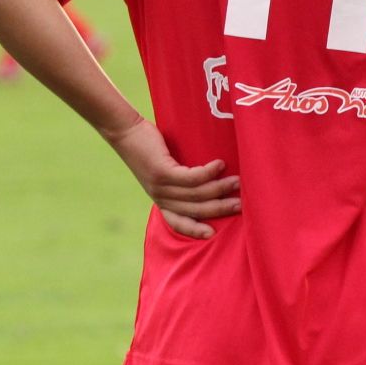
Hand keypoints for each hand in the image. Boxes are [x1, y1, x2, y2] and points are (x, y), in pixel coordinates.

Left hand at [102, 119, 238, 239]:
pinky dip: (209, 172)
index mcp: (161, 200)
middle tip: (242, 205)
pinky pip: (192, 177)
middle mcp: (160, 197)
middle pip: (196, 209)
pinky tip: (220, 165)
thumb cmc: (147, 147)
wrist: (123, 130)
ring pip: (197, 193)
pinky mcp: (162, 172)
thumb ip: (181, 180)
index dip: (195, 230)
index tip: (213, 234)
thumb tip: (213, 181)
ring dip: (221, 188)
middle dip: (221, 208)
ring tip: (238, 181)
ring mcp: (160, 186)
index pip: (177, 222)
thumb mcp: (163, 170)